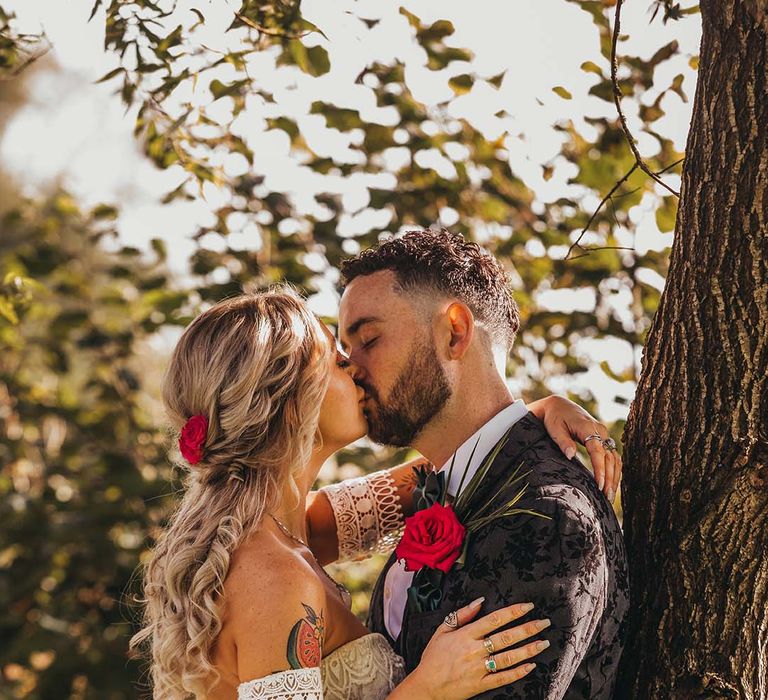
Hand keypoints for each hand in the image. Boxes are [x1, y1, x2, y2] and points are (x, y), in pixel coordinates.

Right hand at [407, 599, 549, 699]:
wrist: (426, 686)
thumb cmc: (433, 658)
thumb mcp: (442, 630)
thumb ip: (461, 615)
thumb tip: (479, 601)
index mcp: (465, 635)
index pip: (494, 619)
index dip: (513, 612)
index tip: (528, 607)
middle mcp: (474, 650)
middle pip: (505, 637)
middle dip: (527, 629)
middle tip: (544, 623)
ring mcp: (479, 668)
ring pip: (508, 657)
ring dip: (528, 649)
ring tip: (543, 643)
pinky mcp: (481, 684)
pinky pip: (503, 678)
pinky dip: (518, 672)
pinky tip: (531, 666)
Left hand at [528, 394, 621, 502]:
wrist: (559, 405)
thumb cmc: (555, 418)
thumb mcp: (555, 428)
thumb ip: (563, 442)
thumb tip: (571, 456)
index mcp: (588, 427)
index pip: (598, 451)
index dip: (600, 469)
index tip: (599, 485)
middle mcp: (600, 431)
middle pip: (610, 457)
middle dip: (610, 478)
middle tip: (606, 496)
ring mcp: (604, 435)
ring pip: (615, 458)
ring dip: (615, 477)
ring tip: (610, 496)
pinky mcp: (603, 439)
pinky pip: (613, 457)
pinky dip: (615, 471)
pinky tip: (612, 484)